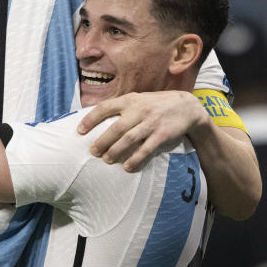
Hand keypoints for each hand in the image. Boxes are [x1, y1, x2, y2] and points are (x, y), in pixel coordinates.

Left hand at [78, 90, 202, 171]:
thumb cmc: (157, 104)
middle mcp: (140, 110)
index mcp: (130, 100)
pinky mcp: (162, 134)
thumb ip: (122, 107)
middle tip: (92, 152)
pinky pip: (146, 148)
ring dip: (116, 150)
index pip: (105, 107)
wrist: (187, 107)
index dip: (91, 119)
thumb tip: (97, 117)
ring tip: (106, 160)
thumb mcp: (139, 99)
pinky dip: (136, 158)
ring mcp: (151, 122)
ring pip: (129, 138)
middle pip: (116, 127)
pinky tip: (127, 166)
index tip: (79, 131)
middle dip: (102, 141)